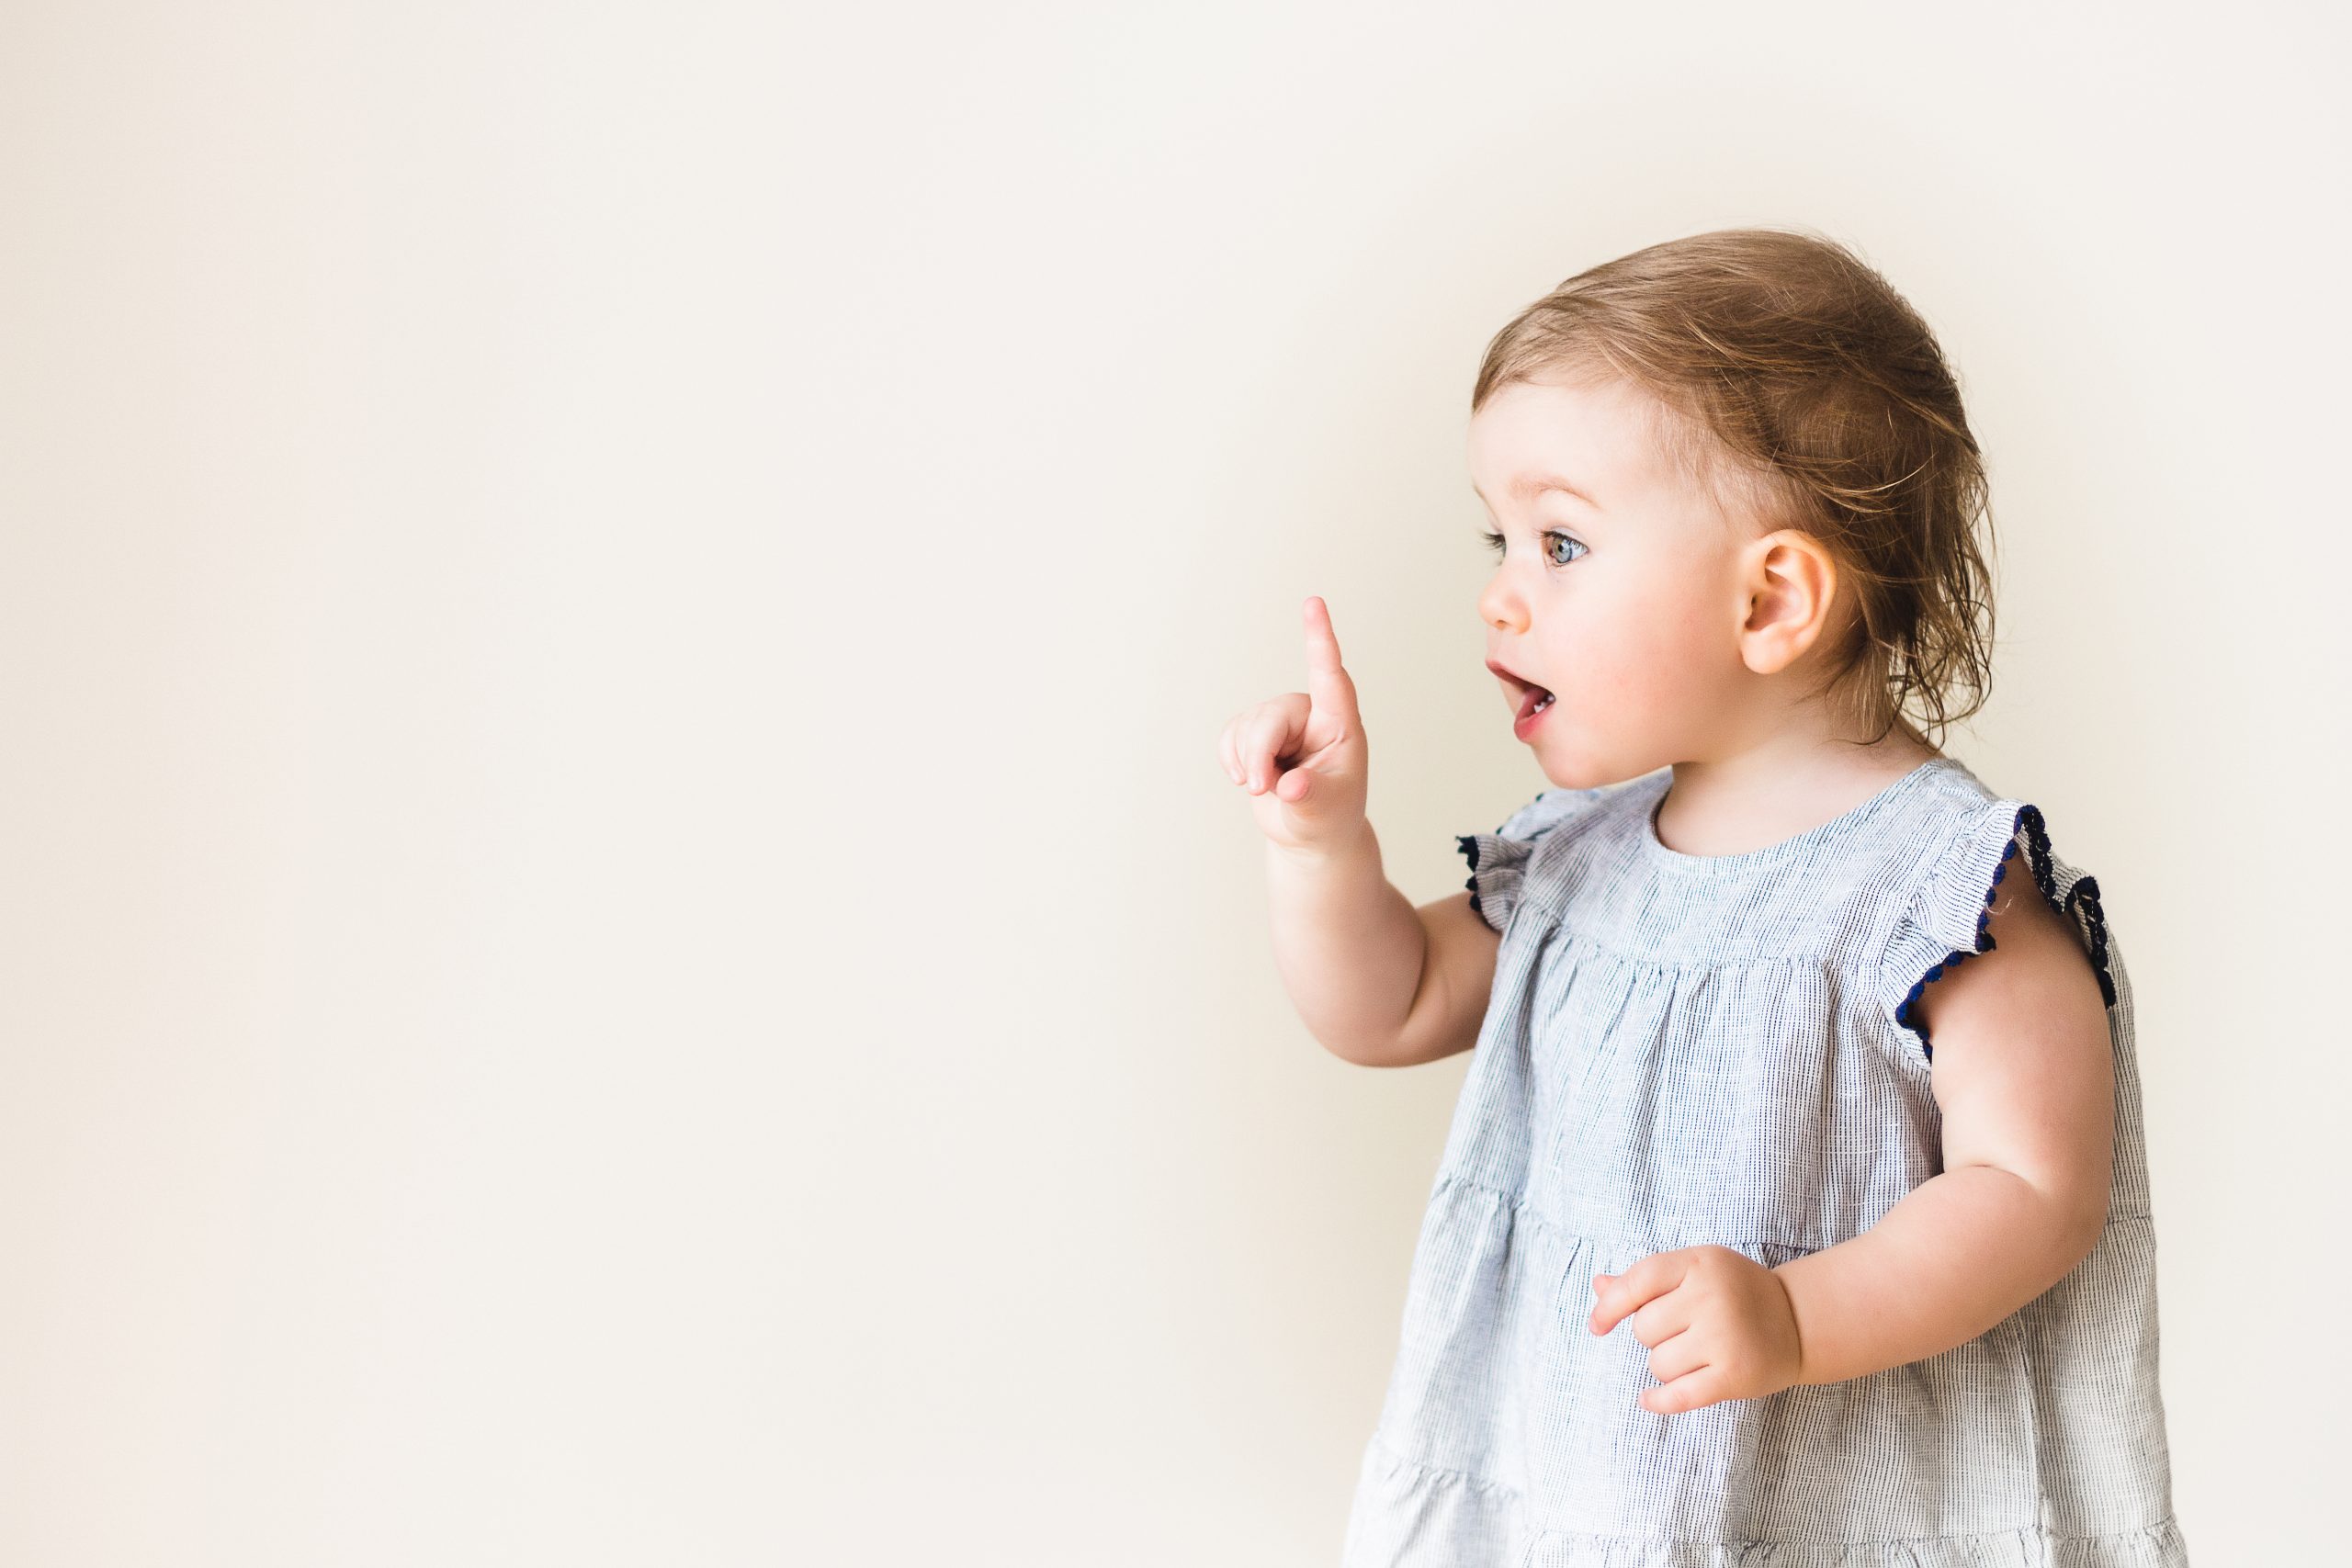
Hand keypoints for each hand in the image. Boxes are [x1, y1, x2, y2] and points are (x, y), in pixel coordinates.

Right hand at [1217, 595, 1369, 854]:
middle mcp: (1311, 714)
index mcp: (1340, 725)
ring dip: (1247, 763)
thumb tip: (1291, 786)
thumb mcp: (1324, 813)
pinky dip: (1232, 759)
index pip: (1330, 675)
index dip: (1320, 638)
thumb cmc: (1329, 817)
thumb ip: (1309, 798)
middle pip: (1271, 717)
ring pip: (1246, 726)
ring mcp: (1282, 721)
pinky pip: (1230, 733)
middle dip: (1258, 756)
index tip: (1313, 603)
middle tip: (1261, 789)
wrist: (1311, 834)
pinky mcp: (1256, 731)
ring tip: (1268, 788)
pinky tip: (1247, 778)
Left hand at [1587, 1245, 1805, 1415]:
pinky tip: (1648, 1399)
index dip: (1610, 1306)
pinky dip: (1658, 1401)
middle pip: (1644, 1328)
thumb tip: (1598, 1287)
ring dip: (1667, 1365)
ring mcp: (1724, 1337)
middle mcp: (1711, 1297)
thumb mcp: (1696, 1271)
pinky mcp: (1735, 1375)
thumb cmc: (1736, 1292)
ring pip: (1658, 1363)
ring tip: (1697, 1354)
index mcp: (1699, 1263)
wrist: (1799, 1320)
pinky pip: (1678, 1396)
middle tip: (1686, 1331)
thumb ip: (1647, 1280)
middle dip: (1655, 1336)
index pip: (1638, 1282)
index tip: (1597, 1327)